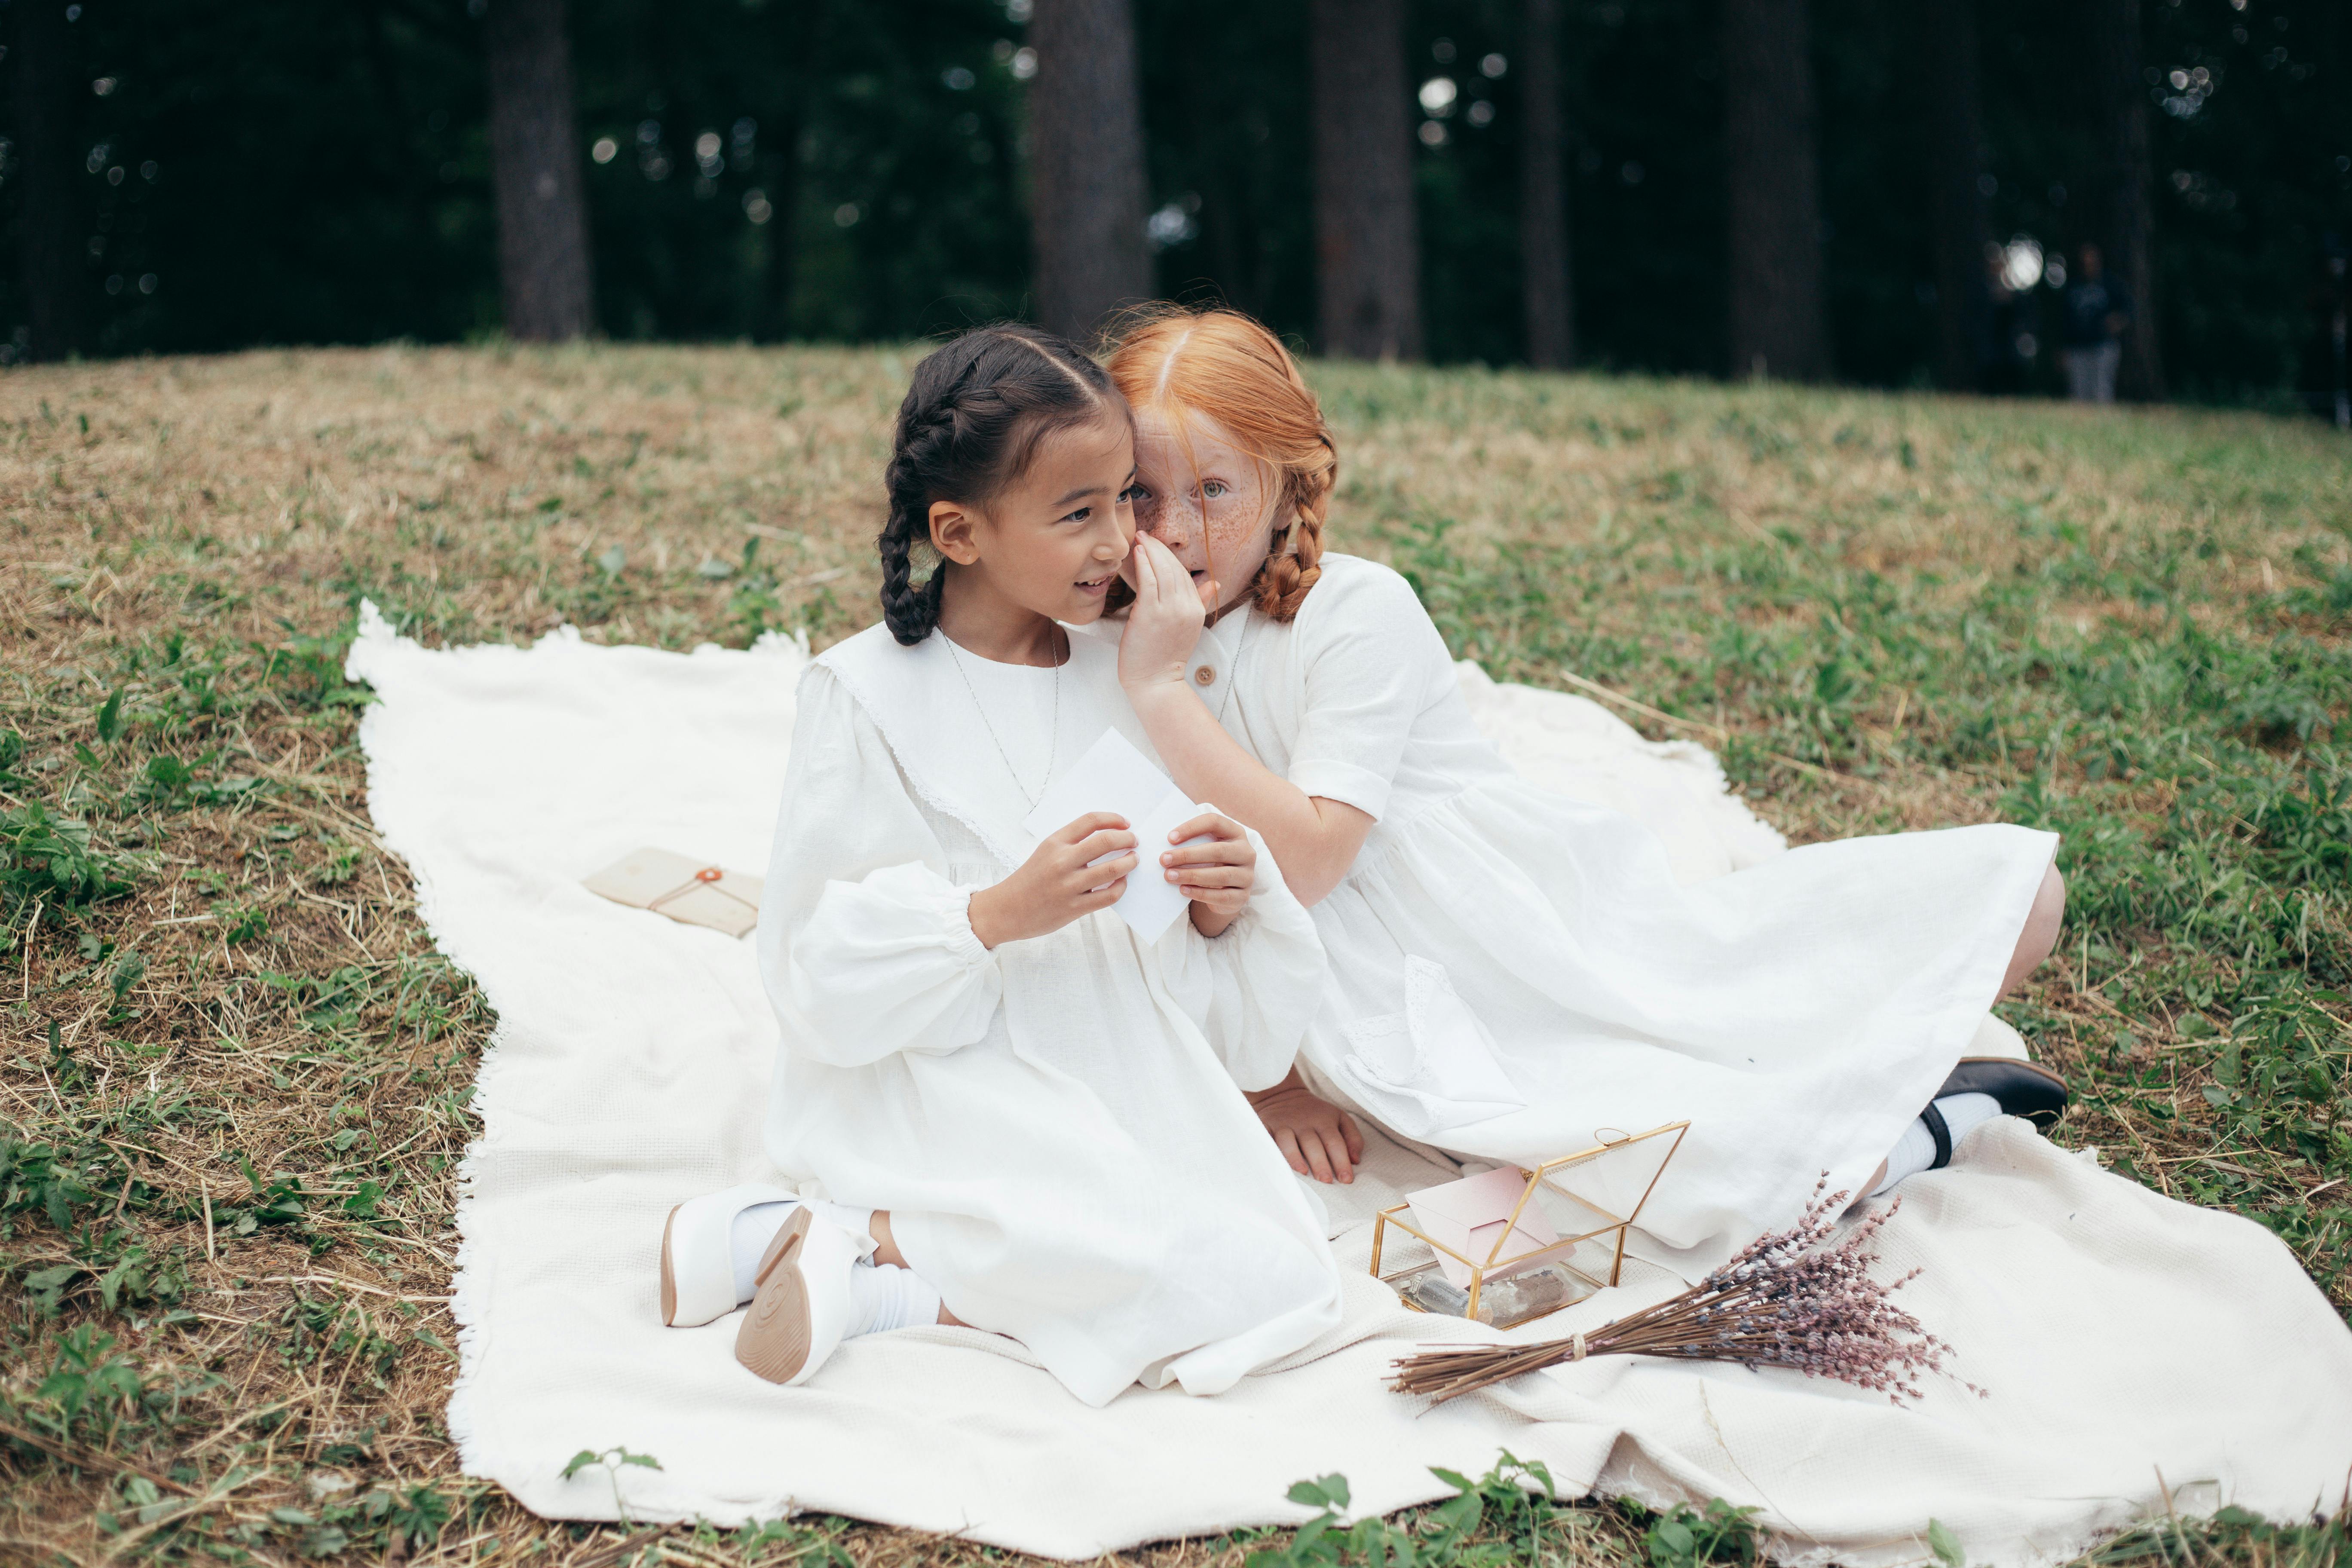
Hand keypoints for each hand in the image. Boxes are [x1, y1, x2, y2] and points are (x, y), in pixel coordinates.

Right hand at [966, 812, 1135, 948]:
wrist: (1006, 910)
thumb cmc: (1029, 880)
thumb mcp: (1045, 852)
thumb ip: (1071, 844)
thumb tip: (1108, 837)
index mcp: (1054, 843)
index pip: (1090, 821)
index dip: (1113, 819)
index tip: (1125, 823)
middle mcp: (1061, 861)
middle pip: (1106, 841)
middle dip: (1127, 838)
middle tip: (1134, 841)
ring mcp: (1068, 886)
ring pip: (1113, 869)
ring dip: (1129, 862)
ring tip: (1132, 860)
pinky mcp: (1074, 908)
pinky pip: (1108, 896)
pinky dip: (1121, 887)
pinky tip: (1121, 883)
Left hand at [1117, 534, 1214, 697]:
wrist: (1154, 681)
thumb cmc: (1164, 656)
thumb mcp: (1188, 627)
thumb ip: (1199, 601)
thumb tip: (1214, 583)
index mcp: (1196, 610)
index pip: (1185, 575)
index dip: (1170, 557)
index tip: (1157, 544)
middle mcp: (1186, 608)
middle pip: (1174, 569)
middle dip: (1159, 548)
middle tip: (1146, 534)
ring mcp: (1169, 610)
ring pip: (1163, 571)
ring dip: (1151, 551)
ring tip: (1140, 538)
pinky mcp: (1151, 614)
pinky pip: (1149, 581)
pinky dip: (1144, 564)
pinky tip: (1138, 552)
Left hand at [1162, 811, 1253, 934]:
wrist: (1227, 891)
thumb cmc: (1210, 863)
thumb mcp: (1204, 847)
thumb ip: (1191, 841)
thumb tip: (1162, 843)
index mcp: (1235, 832)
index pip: (1214, 822)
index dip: (1192, 828)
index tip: (1169, 838)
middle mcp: (1246, 852)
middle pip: (1218, 851)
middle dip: (1188, 855)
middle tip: (1164, 860)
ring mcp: (1247, 875)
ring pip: (1221, 875)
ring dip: (1192, 875)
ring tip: (1169, 876)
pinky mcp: (1243, 896)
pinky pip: (1222, 896)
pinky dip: (1201, 893)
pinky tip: (1183, 890)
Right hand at [1247, 1069, 1363, 1184]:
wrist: (1283, 1094)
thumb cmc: (1316, 1113)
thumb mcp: (1339, 1117)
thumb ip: (1352, 1137)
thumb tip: (1355, 1160)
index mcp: (1324, 1121)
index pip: (1335, 1142)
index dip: (1341, 1161)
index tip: (1347, 1180)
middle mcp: (1304, 1123)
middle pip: (1313, 1144)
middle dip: (1320, 1163)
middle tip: (1326, 1181)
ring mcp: (1284, 1125)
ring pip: (1288, 1142)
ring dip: (1295, 1157)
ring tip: (1303, 1173)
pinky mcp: (1265, 1127)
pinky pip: (1265, 1139)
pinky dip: (1268, 1150)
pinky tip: (1274, 1163)